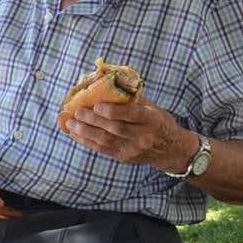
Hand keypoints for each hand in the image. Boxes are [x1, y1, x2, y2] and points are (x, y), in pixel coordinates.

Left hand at [64, 97, 195, 170]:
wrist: (172, 150)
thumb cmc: (158, 122)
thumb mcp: (152, 108)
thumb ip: (132, 99)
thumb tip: (105, 85)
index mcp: (152, 119)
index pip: (131, 115)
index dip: (112, 111)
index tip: (97, 105)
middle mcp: (143, 136)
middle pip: (114, 128)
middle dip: (93, 120)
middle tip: (77, 112)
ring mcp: (133, 149)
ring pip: (105, 140)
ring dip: (85, 131)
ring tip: (70, 123)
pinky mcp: (124, 158)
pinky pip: (102, 149)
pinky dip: (86, 141)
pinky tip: (75, 134)